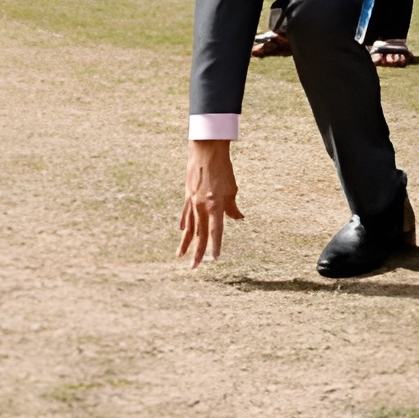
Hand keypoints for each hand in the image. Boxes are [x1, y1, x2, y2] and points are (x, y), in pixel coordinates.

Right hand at [179, 139, 242, 267]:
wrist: (205, 149)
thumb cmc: (222, 168)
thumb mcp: (232, 189)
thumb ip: (232, 207)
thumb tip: (237, 218)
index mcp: (214, 206)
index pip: (216, 231)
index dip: (216, 246)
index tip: (215, 259)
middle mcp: (201, 206)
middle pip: (200, 234)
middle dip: (197, 252)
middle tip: (194, 267)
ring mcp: (192, 201)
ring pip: (189, 227)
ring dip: (186, 242)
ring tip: (181, 256)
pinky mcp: (187, 194)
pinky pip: (185, 213)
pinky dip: (184, 223)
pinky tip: (182, 231)